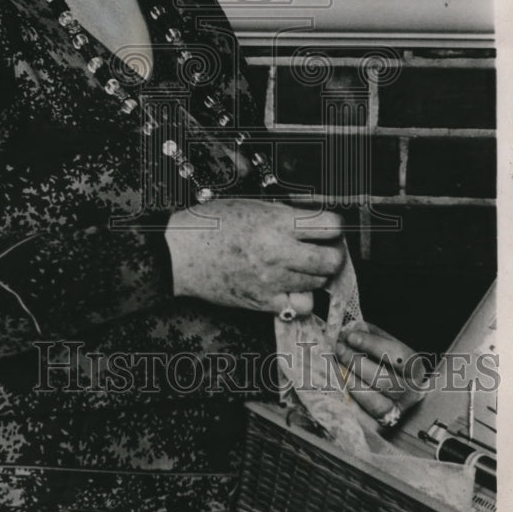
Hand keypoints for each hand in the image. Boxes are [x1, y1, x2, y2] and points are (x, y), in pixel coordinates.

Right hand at [164, 199, 343, 315]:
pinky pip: (301, 306)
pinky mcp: (264, 302)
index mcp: (275, 222)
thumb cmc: (208, 224)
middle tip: (322, 248)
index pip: (330, 226)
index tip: (327, 226)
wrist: (179, 254)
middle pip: (331, 260)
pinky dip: (301, 298)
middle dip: (332, 253)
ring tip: (302, 266)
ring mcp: (273, 280)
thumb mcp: (248, 205)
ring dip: (316, 274)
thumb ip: (282, 213)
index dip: (333, 225)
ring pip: (318, 283)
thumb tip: (311, 219)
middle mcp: (279, 252)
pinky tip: (291, 287)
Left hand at [334, 322, 427, 426]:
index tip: (351, 336)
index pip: (399, 357)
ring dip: (352, 382)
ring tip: (336, 366)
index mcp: (415, 369)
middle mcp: (410, 393)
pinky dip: (349, 402)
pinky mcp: (380, 426)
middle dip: (357, 363)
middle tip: (338, 349)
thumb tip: (349, 329)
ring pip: (376, 403)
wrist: (394, 392)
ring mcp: (397, 412)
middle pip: (385, 381)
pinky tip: (337, 386)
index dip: (374, 345)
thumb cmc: (385, 363)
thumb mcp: (383, 344)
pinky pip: (363, 418)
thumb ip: (370, 335)